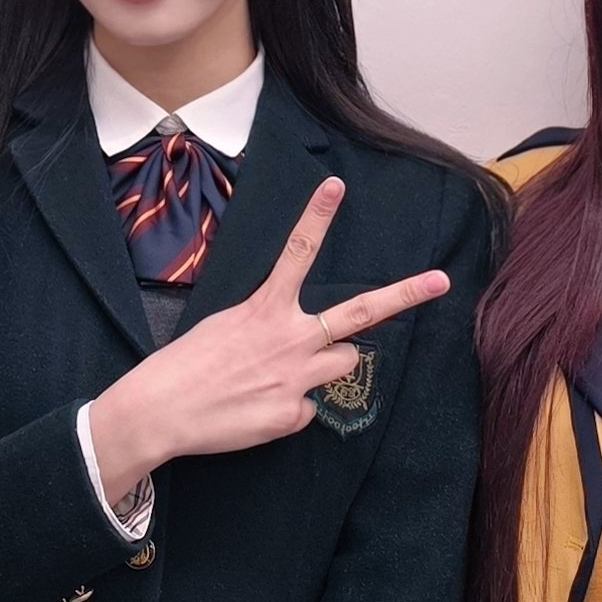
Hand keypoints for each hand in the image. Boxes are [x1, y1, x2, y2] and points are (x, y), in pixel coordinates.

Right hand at [84, 178, 450, 496]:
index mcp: (266, 309)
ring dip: (327, 366)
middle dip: (404, 295)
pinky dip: (289, 410)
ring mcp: (296, 378)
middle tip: (440, 281)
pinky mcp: (292, 415)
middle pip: (360, 315)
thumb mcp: (225, 326)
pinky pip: (309, 409)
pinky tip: (258, 410)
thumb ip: (269, 326)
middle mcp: (290, 338)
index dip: (317, 216)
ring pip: (345, 364)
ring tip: (280, 375)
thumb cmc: (187, 365)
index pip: (297, 252)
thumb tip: (297, 345)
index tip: (336, 186)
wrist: (161, 410)